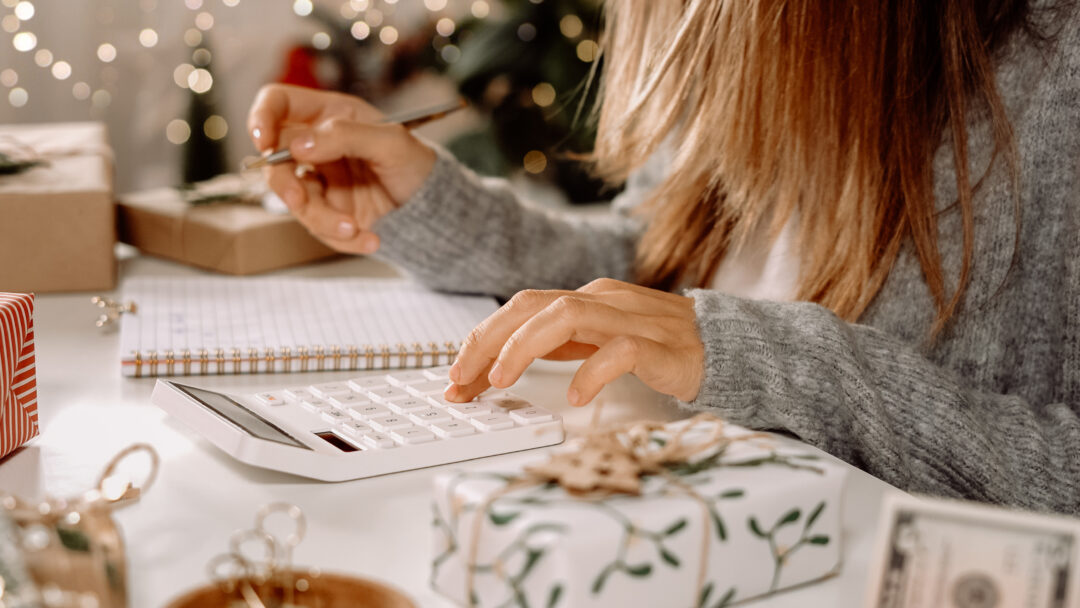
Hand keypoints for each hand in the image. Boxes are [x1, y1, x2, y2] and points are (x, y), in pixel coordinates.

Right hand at [246, 84, 436, 254]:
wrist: (435, 208)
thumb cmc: (417, 164)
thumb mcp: (392, 142)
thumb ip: (346, 136)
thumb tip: (298, 145)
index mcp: (330, 115)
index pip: (279, 104)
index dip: (262, 117)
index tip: (264, 140)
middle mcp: (318, 146)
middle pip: (275, 159)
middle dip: (283, 183)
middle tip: (298, 199)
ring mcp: (320, 181)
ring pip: (295, 200)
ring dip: (321, 219)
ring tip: (354, 228)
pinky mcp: (329, 212)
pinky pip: (318, 228)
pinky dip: (342, 238)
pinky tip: (371, 239)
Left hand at [445, 278, 704, 405]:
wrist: (726, 347)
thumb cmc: (659, 347)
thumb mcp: (597, 341)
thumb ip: (558, 345)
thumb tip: (499, 364)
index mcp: (584, 299)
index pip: (519, 310)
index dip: (481, 340)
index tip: (455, 378)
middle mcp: (602, 300)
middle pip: (531, 305)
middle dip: (487, 341)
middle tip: (461, 381)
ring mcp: (631, 319)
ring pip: (566, 316)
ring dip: (525, 346)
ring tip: (501, 380)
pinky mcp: (659, 345)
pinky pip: (620, 350)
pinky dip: (592, 372)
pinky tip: (576, 397)